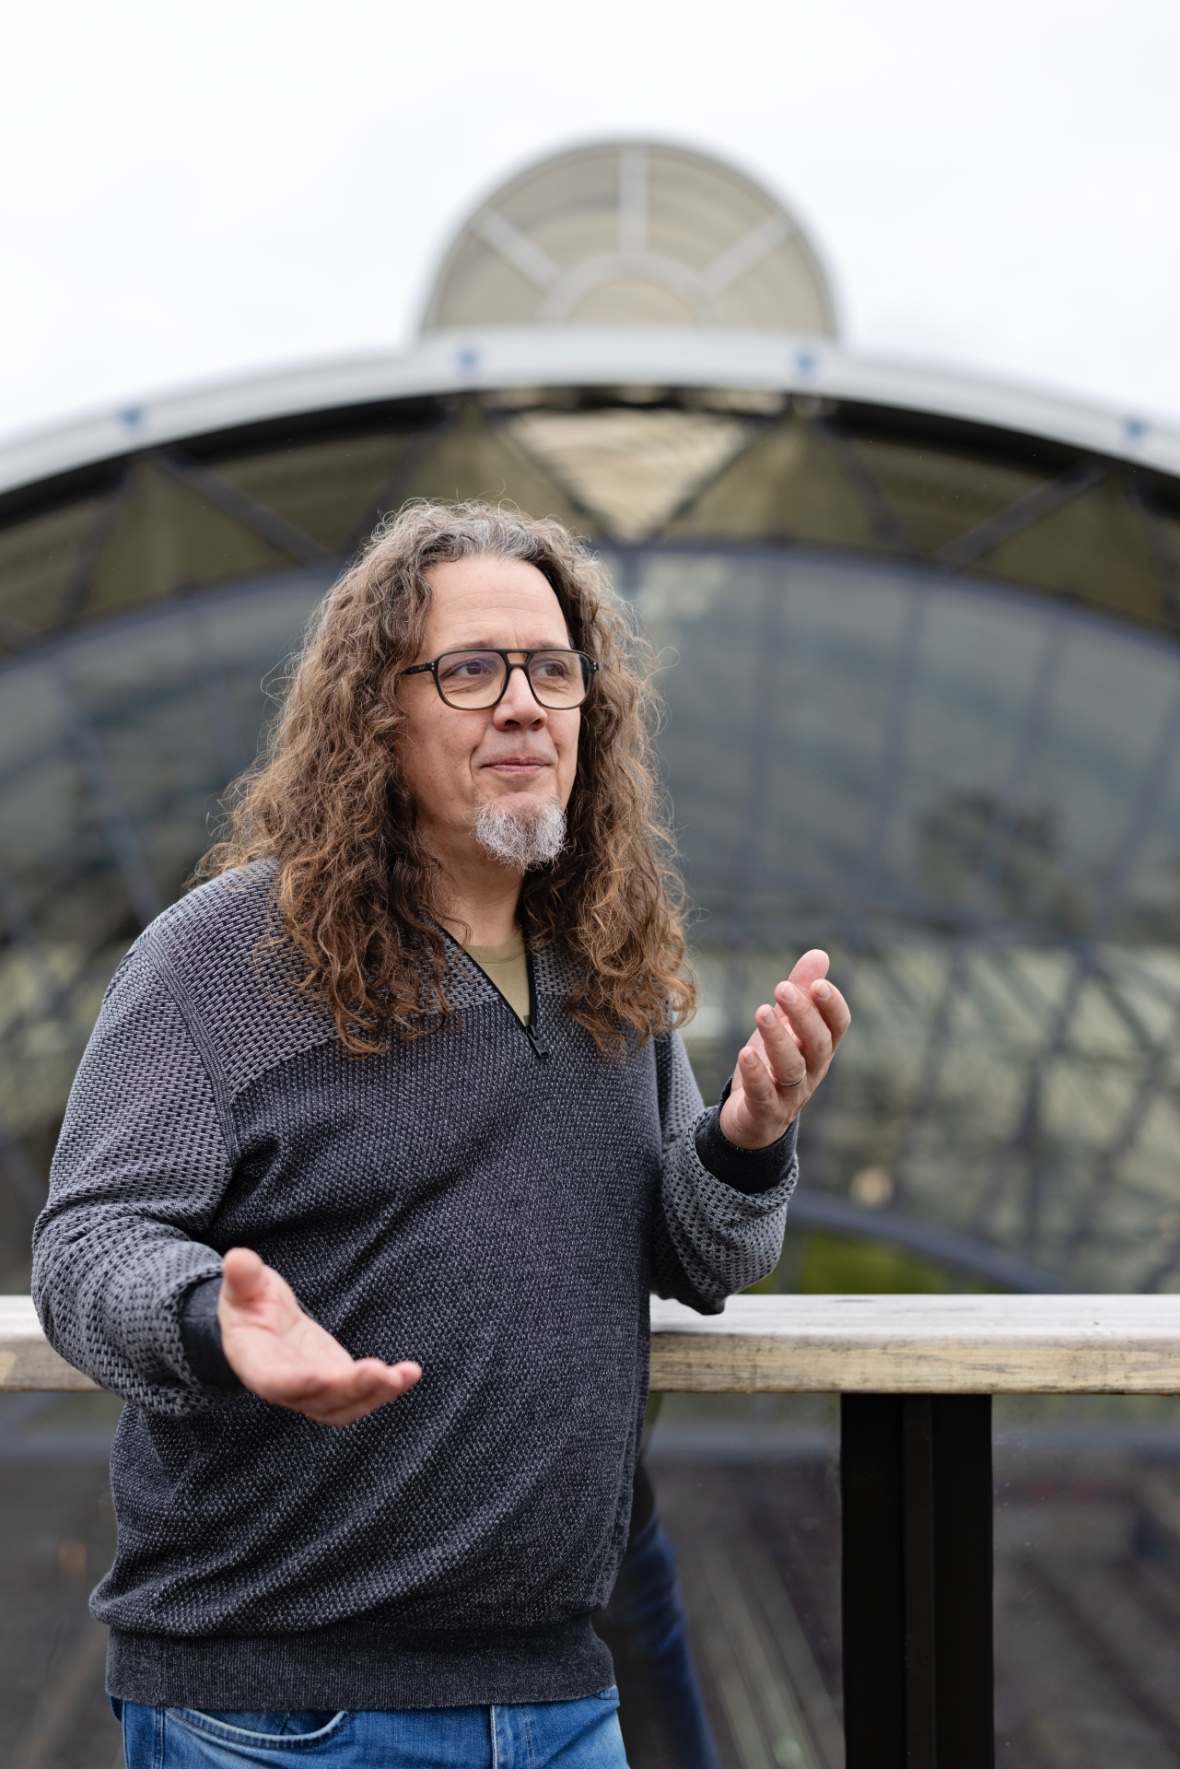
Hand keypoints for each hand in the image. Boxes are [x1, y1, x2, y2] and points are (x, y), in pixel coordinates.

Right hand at [217, 1247, 420, 1425]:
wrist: (261, 1322)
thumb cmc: (249, 1302)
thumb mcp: (243, 1286)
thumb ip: (242, 1277)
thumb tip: (237, 1258)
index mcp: (256, 1363)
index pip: (275, 1381)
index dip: (298, 1382)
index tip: (321, 1376)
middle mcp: (286, 1387)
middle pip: (317, 1400)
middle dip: (349, 1389)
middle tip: (379, 1373)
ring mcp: (314, 1392)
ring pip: (343, 1407)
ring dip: (373, 1396)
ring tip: (401, 1377)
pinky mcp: (337, 1385)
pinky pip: (362, 1395)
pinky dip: (388, 1388)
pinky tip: (410, 1374)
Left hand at [718, 949, 849, 1149]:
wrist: (754, 1119)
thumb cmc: (774, 1064)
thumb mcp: (787, 1025)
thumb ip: (801, 991)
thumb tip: (820, 954)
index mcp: (820, 1047)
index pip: (838, 1026)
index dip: (831, 1006)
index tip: (817, 983)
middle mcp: (812, 1071)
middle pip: (818, 1044)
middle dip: (803, 1015)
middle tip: (782, 988)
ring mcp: (790, 1094)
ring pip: (792, 1068)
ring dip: (778, 1039)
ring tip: (761, 1011)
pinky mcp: (764, 1111)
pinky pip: (763, 1094)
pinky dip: (756, 1074)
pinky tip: (745, 1053)